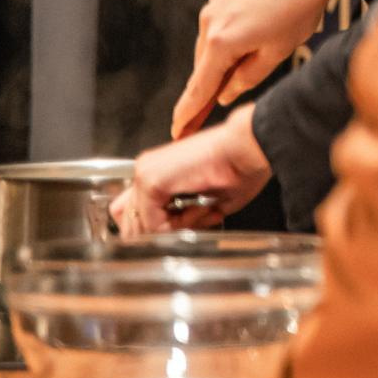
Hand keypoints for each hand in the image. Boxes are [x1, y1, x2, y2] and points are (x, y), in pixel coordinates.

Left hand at [112, 105, 272, 237]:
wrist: (250, 145)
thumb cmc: (242, 165)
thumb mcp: (207, 197)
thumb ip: (182, 214)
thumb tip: (174, 231)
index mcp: (159, 171)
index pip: (134, 211)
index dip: (163, 226)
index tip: (194, 221)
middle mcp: (146, 169)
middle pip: (127, 220)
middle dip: (161, 231)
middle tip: (194, 220)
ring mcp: (144, 173)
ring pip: (138, 226)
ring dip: (170, 229)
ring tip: (200, 212)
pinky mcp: (150, 181)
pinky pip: (153, 224)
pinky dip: (179, 225)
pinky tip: (201, 207)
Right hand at [170, 0, 377, 137]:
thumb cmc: (299, 9)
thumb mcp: (277, 52)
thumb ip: (247, 77)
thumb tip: (224, 93)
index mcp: (221, 42)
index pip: (198, 87)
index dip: (187, 113)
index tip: (177, 130)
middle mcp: (209, 22)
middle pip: (204, 67)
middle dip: (210, 88)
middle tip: (214, 110)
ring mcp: (214, 5)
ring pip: (211, 47)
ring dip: (222, 62)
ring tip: (253, 63)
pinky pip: (219, 27)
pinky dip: (228, 41)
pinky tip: (253, 39)